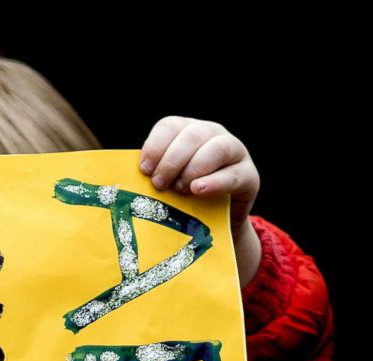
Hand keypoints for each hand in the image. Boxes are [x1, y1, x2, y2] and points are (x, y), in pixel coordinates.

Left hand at [138, 117, 259, 242]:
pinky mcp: (249, 175)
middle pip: (191, 135)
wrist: (213, 223)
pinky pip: (233, 174)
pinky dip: (214, 182)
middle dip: (171, 161)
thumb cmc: (181, 198)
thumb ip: (151, 173)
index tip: (144, 170)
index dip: (155, 146)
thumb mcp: (165, 181)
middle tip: (158, 184)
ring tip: (180, 189)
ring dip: (192, 169)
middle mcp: (212, 134)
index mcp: (186, 131)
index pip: (169, 126)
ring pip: (216, 148)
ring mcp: (234, 151)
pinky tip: (198, 190)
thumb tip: (122, 180)